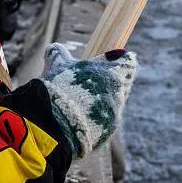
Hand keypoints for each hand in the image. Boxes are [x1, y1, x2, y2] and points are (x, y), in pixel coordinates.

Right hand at [39, 43, 137, 158]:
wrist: (56, 125)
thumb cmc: (59, 88)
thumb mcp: (57, 65)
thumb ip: (58, 53)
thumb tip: (53, 49)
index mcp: (113, 73)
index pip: (128, 61)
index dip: (119, 59)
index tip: (110, 58)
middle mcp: (119, 94)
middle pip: (121, 84)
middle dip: (106, 83)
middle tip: (87, 83)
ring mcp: (115, 115)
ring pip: (112, 105)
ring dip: (99, 102)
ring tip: (77, 104)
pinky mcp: (107, 133)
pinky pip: (103, 122)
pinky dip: (93, 119)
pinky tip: (76, 119)